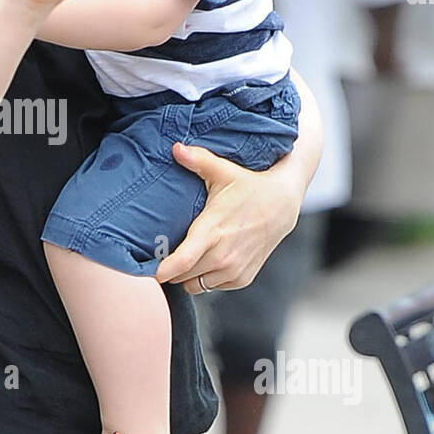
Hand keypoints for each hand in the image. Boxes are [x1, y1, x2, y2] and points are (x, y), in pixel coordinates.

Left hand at [155, 141, 301, 292]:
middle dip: (171, 267)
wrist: (283, 203)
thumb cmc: (250, 185)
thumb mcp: (224, 171)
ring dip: (188, 274)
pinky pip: (211, 286)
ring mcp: (234, 270)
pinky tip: (208, 257)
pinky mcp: (242, 278)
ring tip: (189, 254)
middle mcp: (223, 256)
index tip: (150, 270)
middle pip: (181, 276)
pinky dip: (205, 277)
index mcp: (213, 231)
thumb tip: (176, 147)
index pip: (182, 262)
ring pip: (194, 284)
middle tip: (167, 251)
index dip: (162, 270)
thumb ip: (198, 160)